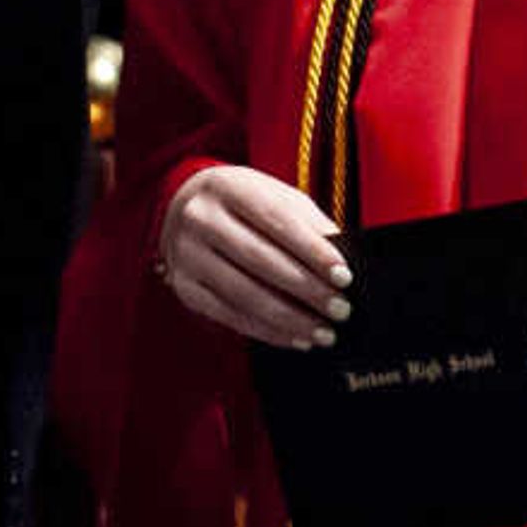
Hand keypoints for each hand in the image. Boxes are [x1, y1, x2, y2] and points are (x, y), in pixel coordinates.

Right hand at [158, 162, 353, 350]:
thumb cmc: (242, 203)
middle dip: (307, 289)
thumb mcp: (274, 196)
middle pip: (261, 260)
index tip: (344, 276)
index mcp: (228, 187)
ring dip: (291, 319)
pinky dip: (268, 332)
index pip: (277, 220)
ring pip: (245, 294)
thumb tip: (341, 263)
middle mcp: (201, 219)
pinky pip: (230, 316)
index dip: (313, 250)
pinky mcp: (184, 287)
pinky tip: (296, 338)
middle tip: (341, 310)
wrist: (182, 207)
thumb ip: (307, 222)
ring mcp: (187, 255)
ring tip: (324, 333)